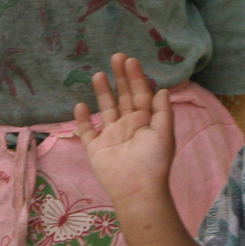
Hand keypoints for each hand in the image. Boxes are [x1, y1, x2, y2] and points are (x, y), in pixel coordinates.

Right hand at [75, 53, 174, 209]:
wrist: (137, 189)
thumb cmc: (153, 160)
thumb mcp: (164, 132)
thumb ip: (162, 111)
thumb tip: (163, 89)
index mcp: (145, 122)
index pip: (141, 94)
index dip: (136, 77)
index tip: (131, 60)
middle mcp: (128, 126)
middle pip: (124, 97)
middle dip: (120, 77)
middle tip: (116, 56)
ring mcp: (111, 136)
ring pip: (106, 109)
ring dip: (103, 92)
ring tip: (98, 74)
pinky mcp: (96, 148)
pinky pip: (87, 131)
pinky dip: (83, 119)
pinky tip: (80, 105)